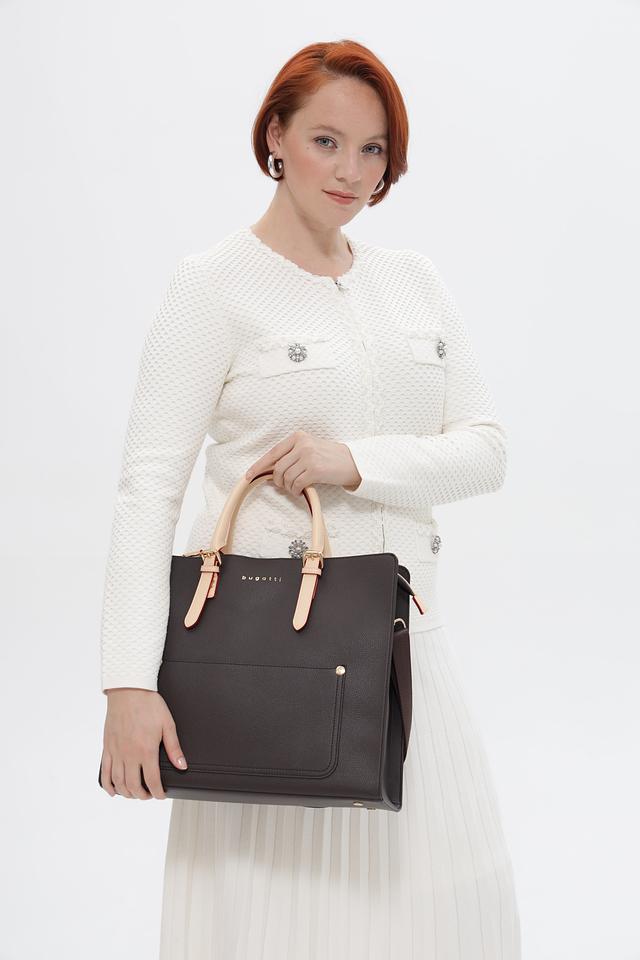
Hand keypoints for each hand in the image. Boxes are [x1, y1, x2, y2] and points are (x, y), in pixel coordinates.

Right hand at [100, 688, 187, 799]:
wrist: (129, 690)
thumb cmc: (149, 704)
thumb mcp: (167, 724)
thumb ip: (174, 748)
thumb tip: (181, 765)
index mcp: (146, 750)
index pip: (152, 781)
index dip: (157, 792)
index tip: (161, 795)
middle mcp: (129, 754)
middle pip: (134, 786)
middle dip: (142, 795)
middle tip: (149, 795)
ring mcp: (116, 751)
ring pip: (118, 782)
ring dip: (127, 793)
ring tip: (135, 794)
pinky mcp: (107, 747)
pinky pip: (104, 771)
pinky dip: (108, 785)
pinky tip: (113, 790)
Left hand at [244, 430, 361, 494]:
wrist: (353, 462)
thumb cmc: (330, 457)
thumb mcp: (310, 448)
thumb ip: (292, 455)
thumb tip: (271, 470)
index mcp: (298, 436)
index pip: (273, 452)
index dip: (259, 466)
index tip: (248, 475)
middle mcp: (302, 444)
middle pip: (278, 468)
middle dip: (278, 481)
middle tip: (285, 486)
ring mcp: (308, 456)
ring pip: (286, 478)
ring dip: (289, 488)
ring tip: (296, 488)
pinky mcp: (315, 469)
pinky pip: (296, 485)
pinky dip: (296, 491)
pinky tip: (302, 491)